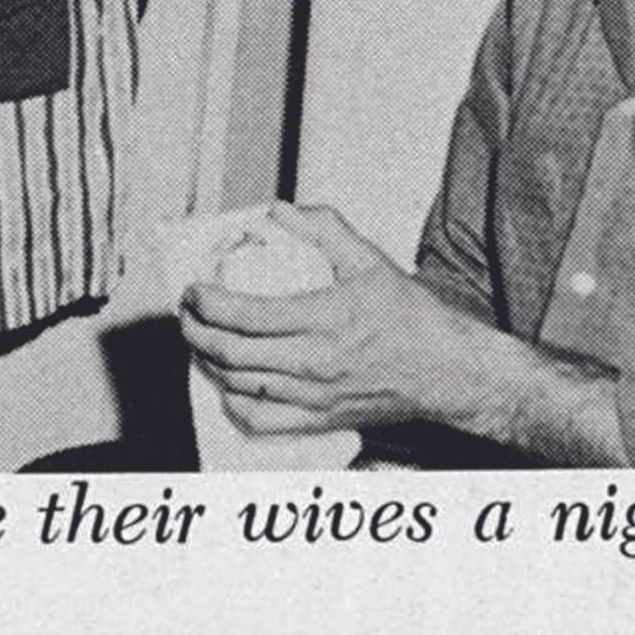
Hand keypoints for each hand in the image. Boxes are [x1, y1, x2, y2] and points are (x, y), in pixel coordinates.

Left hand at [177, 205, 509, 438]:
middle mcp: (315, 363)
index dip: (208, 302)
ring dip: (209, 363)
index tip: (194, 289)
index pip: (246, 315)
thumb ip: (324, 228)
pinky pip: (262, 422)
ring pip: (240, 386)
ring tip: (201, 340)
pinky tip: (227, 386)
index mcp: (326, 318)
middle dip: (196, 330)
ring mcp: (315, 397)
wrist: (446, 371)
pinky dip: (234, 405)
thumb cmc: (411, 318)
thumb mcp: (369, 259)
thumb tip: (278, 212)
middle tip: (189, 312)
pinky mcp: (320, 420)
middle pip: (232, 353)